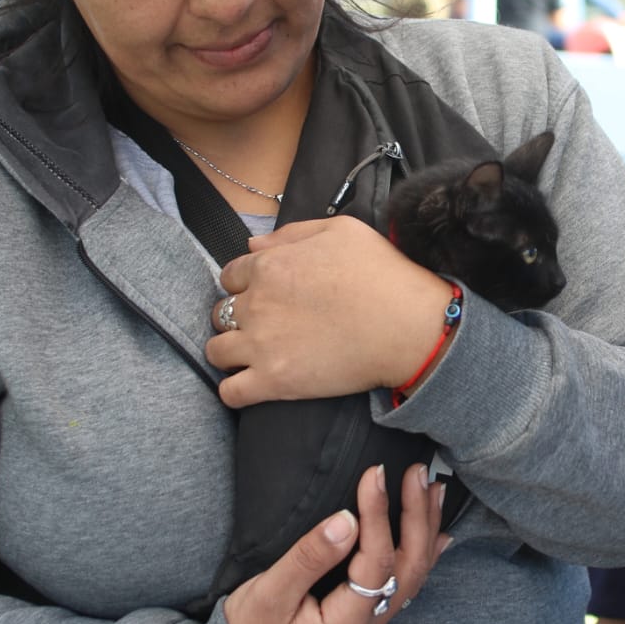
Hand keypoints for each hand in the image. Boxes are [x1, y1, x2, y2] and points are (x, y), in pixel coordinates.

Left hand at [207, 217, 455, 408]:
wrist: (408, 326)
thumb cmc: (382, 274)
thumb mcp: (341, 231)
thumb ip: (291, 233)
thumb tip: (252, 245)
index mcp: (270, 266)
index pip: (231, 276)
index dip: (246, 285)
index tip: (265, 296)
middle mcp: (257, 304)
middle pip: (220, 313)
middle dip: (237, 318)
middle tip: (264, 325)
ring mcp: (261, 345)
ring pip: (216, 351)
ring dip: (230, 352)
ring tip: (254, 356)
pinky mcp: (274, 381)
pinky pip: (230, 392)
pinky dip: (234, 390)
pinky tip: (250, 385)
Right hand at [222, 462, 447, 623]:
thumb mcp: (269, 594)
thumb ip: (309, 557)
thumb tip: (346, 519)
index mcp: (348, 623)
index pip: (377, 560)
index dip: (379, 513)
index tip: (375, 473)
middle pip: (409, 565)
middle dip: (417, 515)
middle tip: (418, 471)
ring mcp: (370, 622)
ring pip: (412, 572)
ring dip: (425, 529)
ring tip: (436, 489)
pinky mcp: (363, 616)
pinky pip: (403, 582)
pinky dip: (423, 554)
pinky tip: (438, 536)